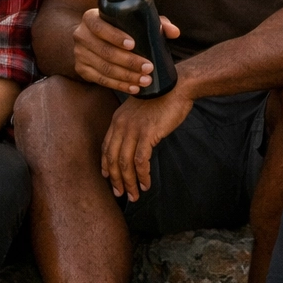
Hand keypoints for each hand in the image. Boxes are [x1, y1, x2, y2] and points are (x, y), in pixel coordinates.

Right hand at [73, 10, 179, 93]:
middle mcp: (81, 35)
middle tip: (148, 68)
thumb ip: (155, 23)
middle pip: (104, 51)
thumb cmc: (119, 27)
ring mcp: (79, 54)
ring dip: (126, 76)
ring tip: (145, 80)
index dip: (115, 36)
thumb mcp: (133, 21)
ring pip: (104, 68)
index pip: (100, 27)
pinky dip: (119, 85)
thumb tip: (174, 32)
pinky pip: (101, 80)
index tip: (133, 45)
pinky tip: (133, 88)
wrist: (93, 39)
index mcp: (91, 18)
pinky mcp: (81, 70)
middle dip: (128, 62)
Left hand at [100, 85, 194, 199]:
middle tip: (120, 194)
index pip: (106, 147)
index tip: (108, 178)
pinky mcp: (147, 134)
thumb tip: (135, 145)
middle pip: (112, 159)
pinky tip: (146, 184)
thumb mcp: (140, 111)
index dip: (106, 165)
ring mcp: (133, 129)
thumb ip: (133, 126)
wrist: (177, 87)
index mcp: (118, 119)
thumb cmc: (162, 98)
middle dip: (116, 180)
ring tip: (134, 195)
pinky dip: (142, 176)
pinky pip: (140, 161)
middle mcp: (121, 125)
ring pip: (125, 164)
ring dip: (129, 182)